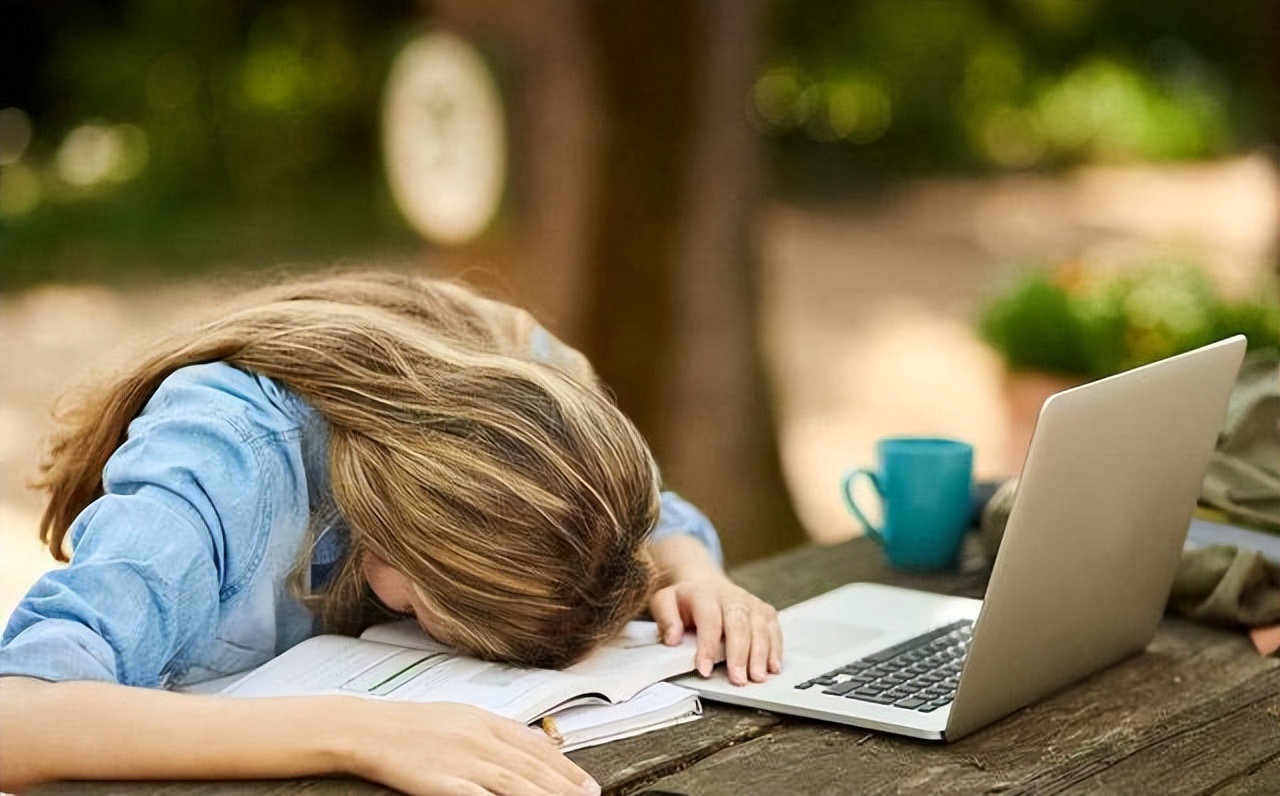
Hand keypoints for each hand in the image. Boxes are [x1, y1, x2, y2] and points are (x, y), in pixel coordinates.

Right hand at [346, 700, 599, 795]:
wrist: (366, 727)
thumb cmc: (410, 726)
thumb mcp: (459, 719)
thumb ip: (494, 733)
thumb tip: (529, 747)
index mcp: (485, 721)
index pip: (537, 747)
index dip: (567, 767)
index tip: (588, 783)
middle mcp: (479, 739)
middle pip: (533, 768)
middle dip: (566, 786)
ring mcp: (461, 760)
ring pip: (515, 783)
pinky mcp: (441, 782)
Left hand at [648, 573, 781, 685]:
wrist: (704, 583)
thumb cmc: (685, 600)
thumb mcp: (664, 602)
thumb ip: (665, 618)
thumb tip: (673, 638)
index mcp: (704, 594)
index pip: (709, 620)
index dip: (707, 646)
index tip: (704, 669)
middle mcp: (731, 597)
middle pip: (739, 624)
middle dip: (740, 654)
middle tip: (738, 679)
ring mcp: (750, 603)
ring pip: (760, 627)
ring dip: (760, 654)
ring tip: (757, 677)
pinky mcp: (764, 611)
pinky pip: (773, 629)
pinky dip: (775, 649)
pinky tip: (773, 667)